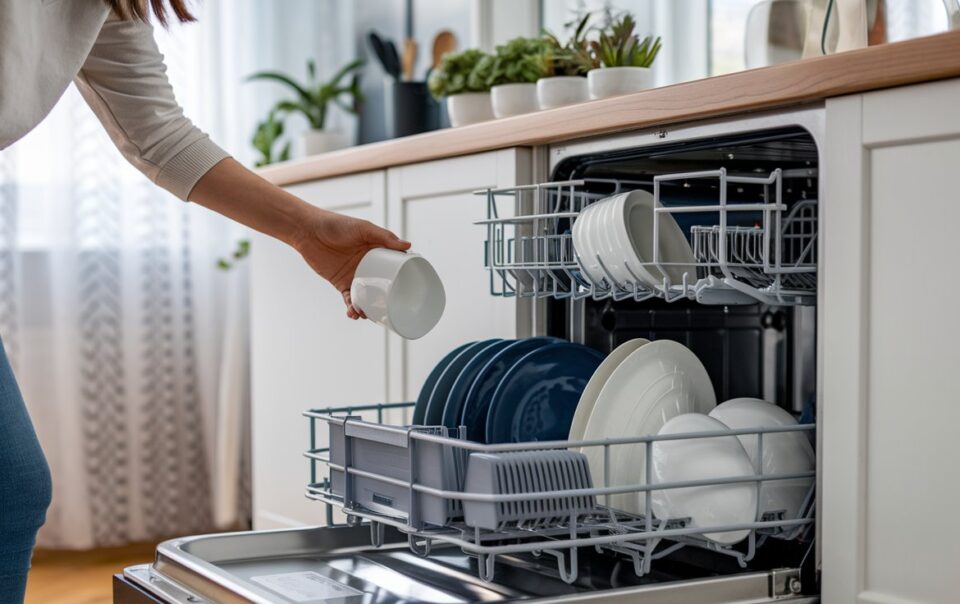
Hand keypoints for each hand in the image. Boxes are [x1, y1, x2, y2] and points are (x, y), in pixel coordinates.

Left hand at [293, 209, 410, 318]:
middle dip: (386, 299)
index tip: (411, 288)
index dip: (402, 277)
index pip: (394, 266)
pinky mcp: (340, 283)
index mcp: (377, 251)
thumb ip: (385, 237)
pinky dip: (352, 307)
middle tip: (391, 309)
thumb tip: (408, 246)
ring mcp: (354, 275)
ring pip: (366, 295)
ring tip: (369, 314)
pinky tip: (353, 313)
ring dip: (369, 307)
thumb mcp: (363, 228)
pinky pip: (349, 299)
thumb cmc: (336, 225)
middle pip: (382, 285)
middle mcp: (367, 265)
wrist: (308, 231)